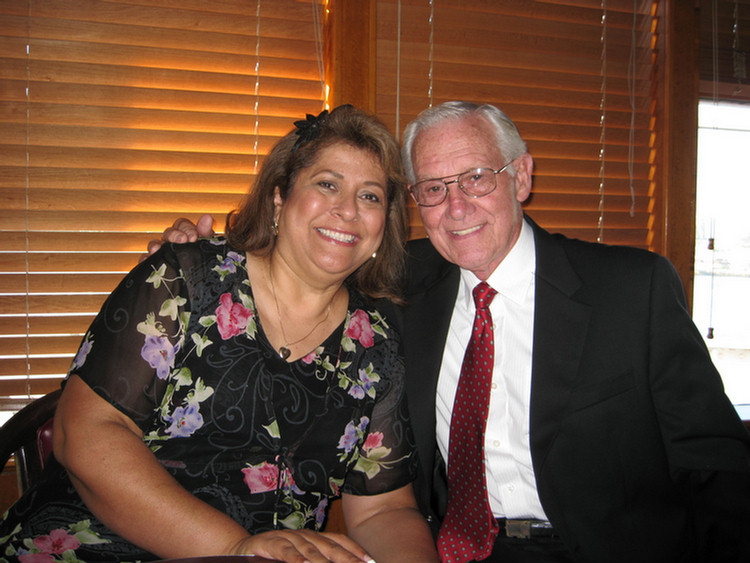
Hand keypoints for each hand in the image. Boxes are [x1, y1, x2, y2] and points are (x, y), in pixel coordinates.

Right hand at [140, 214, 215, 261]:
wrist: (201, 283)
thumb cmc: (205, 259)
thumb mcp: (208, 245)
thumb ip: (206, 232)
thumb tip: (207, 217)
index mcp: (185, 234)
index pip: (181, 224)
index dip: (186, 228)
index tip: (193, 237)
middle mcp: (172, 241)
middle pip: (168, 232)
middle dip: (174, 235)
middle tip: (183, 241)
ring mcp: (163, 253)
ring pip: (154, 244)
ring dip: (155, 245)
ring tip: (157, 249)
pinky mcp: (155, 265)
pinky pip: (146, 260)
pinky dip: (145, 259)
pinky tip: (147, 260)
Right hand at [233, 529, 374, 562]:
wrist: (239, 550)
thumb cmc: (272, 558)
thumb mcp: (298, 559)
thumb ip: (314, 560)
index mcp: (313, 539)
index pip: (338, 541)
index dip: (354, 550)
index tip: (370, 561)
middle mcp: (303, 536)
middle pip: (329, 546)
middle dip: (347, 558)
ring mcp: (287, 538)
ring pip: (310, 550)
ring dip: (325, 560)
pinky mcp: (269, 543)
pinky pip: (285, 551)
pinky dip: (296, 558)